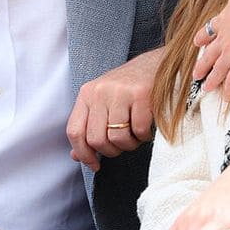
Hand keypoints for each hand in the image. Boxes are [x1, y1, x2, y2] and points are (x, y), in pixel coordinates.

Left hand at [67, 48, 163, 171]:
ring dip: (130, 145)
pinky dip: (144, 137)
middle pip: (96, 140)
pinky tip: (147, 129)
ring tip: (136, 136)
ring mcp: (120, 92)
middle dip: (111, 151)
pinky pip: (139, 130)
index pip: (74, 131)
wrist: (155, 64)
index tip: (94, 165)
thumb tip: (76, 156)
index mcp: (87, 94)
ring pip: (117, 138)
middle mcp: (100, 92)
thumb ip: (89, 126)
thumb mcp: (102, 102)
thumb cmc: (128, 88)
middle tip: (123, 146)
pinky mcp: (141, 94)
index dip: (83, 154)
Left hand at [193, 0, 229, 92]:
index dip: (203, 37)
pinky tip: (224, 98)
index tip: (197, 42)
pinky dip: (228, 90)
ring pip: (216, 69)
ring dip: (210, 80)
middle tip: (195, 73)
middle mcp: (224, 36)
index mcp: (225, 18)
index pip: (211, 29)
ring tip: (205, 89)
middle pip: (209, 53)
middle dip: (202, 64)